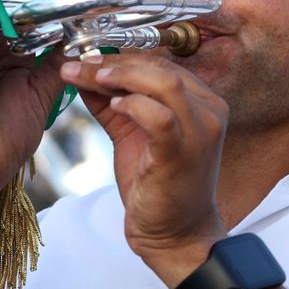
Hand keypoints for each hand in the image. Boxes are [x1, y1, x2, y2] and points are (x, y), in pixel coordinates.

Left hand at [59, 53, 226, 284]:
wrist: (175, 234)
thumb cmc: (159, 186)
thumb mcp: (131, 134)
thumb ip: (112, 103)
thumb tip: (82, 74)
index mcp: (201, 102)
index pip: (161, 63)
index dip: (121, 54)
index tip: (86, 56)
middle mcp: (208, 111)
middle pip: (161, 67)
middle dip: (115, 61)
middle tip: (79, 62)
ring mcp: (200, 132)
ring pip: (164, 83)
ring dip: (123, 75)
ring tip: (92, 77)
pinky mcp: (183, 154)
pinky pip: (160, 117)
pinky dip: (134, 105)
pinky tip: (114, 105)